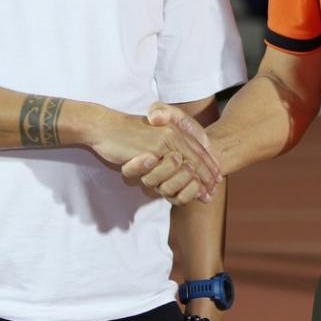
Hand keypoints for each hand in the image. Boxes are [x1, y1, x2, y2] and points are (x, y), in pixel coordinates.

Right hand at [96, 105, 220, 204]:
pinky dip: (183, 181)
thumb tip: (176, 159)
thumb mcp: (150, 136)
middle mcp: (173, 132)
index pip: (197, 148)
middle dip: (207, 175)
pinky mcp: (155, 148)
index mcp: (173, 128)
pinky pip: (174, 167)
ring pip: (189, 163)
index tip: (215, 179)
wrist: (105, 127)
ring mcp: (165, 140)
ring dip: (198, 181)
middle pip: (197, 156)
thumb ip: (164, 144)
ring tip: (204, 194)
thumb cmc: (124, 134)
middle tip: (213, 191)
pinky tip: (188, 190)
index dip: (207, 164)